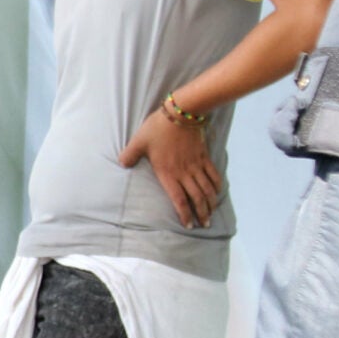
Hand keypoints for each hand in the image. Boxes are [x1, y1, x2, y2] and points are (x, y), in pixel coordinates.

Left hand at [119, 105, 221, 227]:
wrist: (181, 112)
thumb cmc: (158, 128)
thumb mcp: (138, 141)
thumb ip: (129, 155)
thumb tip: (122, 164)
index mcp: (167, 173)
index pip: (178, 199)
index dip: (184, 213)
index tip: (188, 225)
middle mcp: (184, 172)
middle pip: (196, 197)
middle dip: (201, 213)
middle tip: (204, 225)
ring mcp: (196, 164)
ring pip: (206, 189)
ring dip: (210, 203)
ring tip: (211, 214)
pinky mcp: (203, 156)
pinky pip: (213, 174)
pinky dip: (216, 185)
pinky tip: (217, 193)